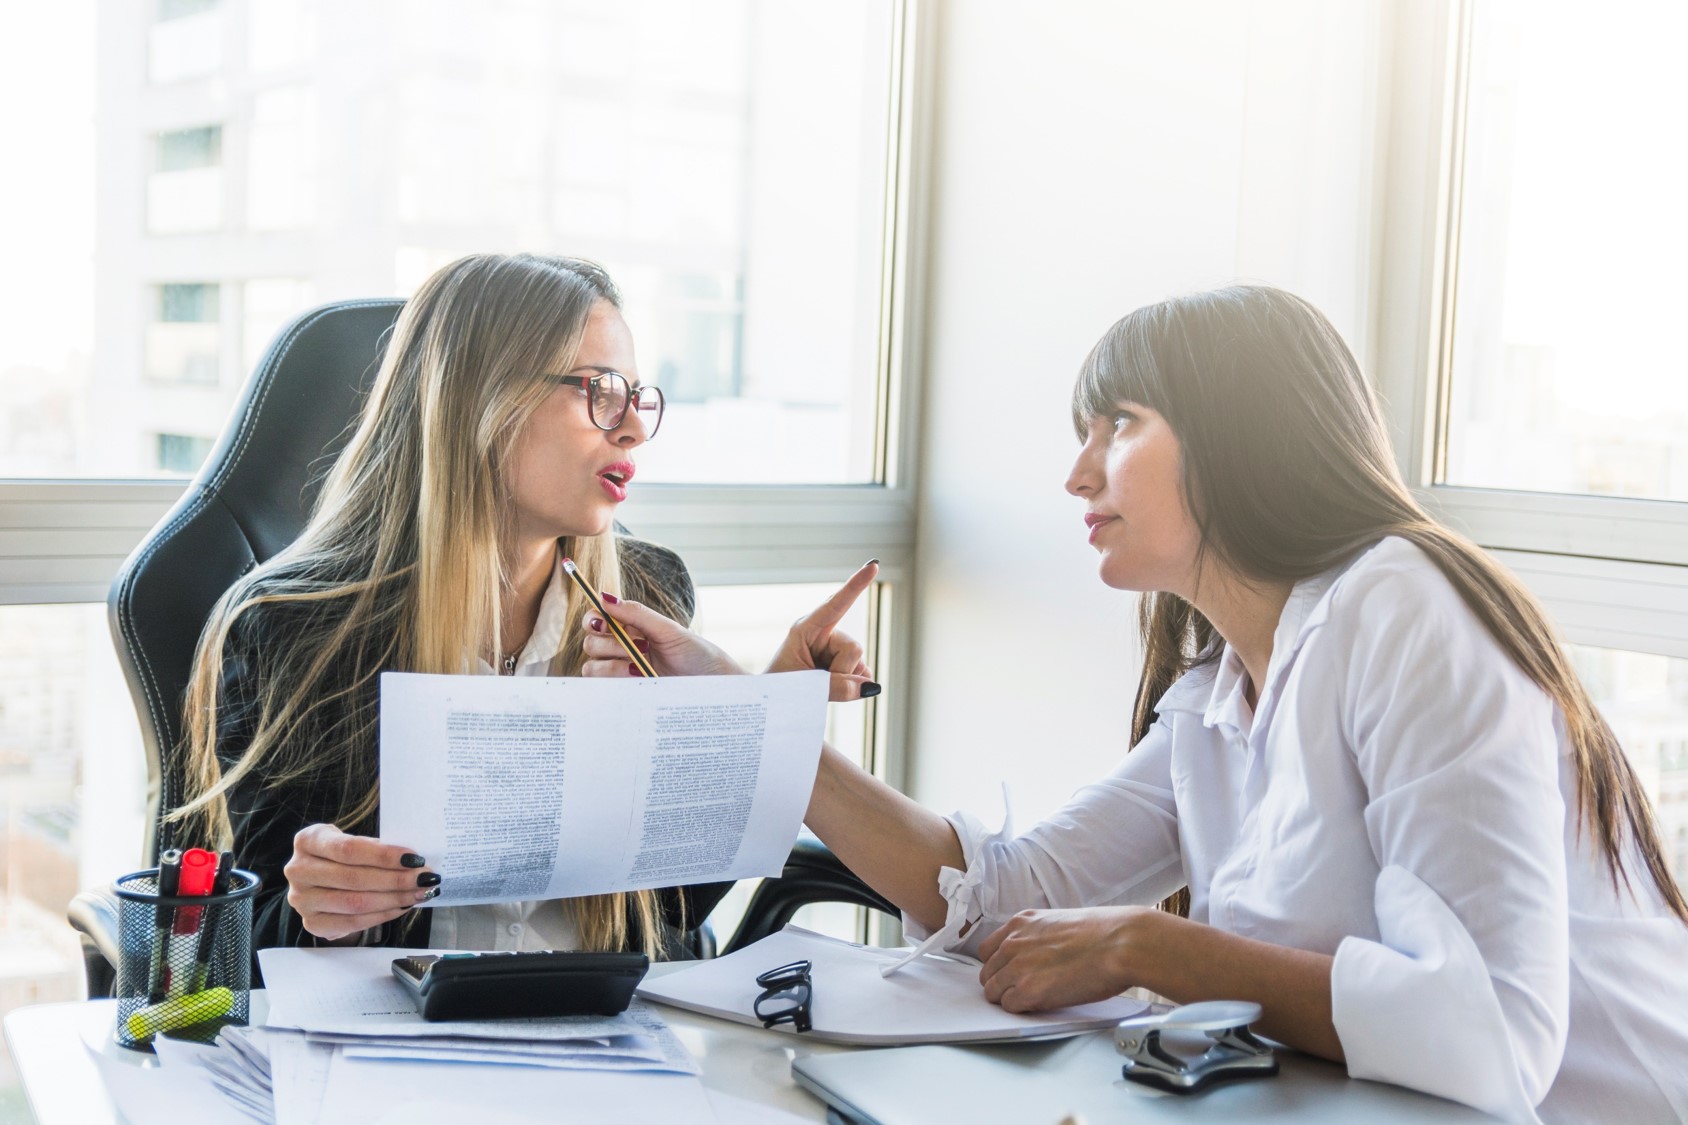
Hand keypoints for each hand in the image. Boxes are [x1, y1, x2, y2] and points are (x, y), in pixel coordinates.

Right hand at [284, 823, 438, 941]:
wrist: (320, 877)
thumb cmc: (343, 855)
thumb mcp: (354, 842)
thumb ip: (376, 848)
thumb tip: (414, 861)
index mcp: (307, 840)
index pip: (348, 849)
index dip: (384, 855)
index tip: (414, 858)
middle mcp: (298, 870)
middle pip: (353, 878)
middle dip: (396, 879)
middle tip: (425, 878)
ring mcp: (301, 899)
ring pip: (355, 903)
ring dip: (394, 899)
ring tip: (420, 892)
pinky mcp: (312, 922)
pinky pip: (353, 922)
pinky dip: (383, 915)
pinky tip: (403, 906)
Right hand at [580, 596, 745, 678]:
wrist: (711, 684)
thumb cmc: (695, 653)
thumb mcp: (668, 629)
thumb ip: (636, 613)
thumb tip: (604, 596)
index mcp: (631, 627)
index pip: (597, 619)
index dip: (593, 620)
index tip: (602, 624)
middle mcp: (623, 648)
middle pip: (591, 643)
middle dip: (609, 645)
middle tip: (639, 647)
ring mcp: (622, 671)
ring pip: (592, 666)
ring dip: (613, 665)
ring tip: (641, 668)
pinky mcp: (626, 691)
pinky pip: (603, 687)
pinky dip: (616, 680)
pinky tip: (638, 678)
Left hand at [766, 560, 878, 700]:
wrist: (774, 701)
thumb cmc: (780, 689)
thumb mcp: (803, 687)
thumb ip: (835, 687)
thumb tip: (869, 685)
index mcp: (806, 628)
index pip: (835, 603)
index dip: (856, 584)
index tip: (874, 565)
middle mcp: (824, 633)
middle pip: (854, 647)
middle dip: (842, 671)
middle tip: (817, 684)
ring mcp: (836, 648)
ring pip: (860, 663)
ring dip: (845, 681)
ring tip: (819, 686)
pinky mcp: (845, 664)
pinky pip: (863, 675)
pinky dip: (853, 686)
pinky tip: (835, 688)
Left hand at [976, 906, 1150, 1012]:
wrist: (1120, 943)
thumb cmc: (1103, 933)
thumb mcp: (1059, 923)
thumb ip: (1037, 938)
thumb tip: (1036, 957)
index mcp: (1020, 923)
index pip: (989, 950)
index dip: (1000, 966)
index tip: (1009, 974)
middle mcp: (1012, 942)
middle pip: (988, 973)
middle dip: (1002, 984)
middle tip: (1022, 991)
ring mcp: (1017, 967)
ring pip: (993, 992)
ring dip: (1010, 998)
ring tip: (1034, 999)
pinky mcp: (1028, 991)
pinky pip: (1009, 1007)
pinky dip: (1022, 1010)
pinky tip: (1041, 1004)